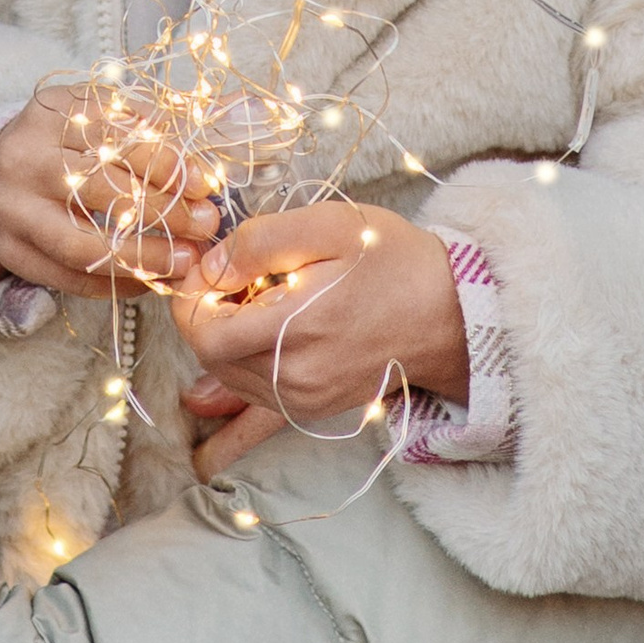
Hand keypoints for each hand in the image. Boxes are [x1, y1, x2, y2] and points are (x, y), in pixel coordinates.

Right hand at [0, 83, 225, 300]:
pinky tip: (152, 281)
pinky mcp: (12, 251)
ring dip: (145, 256)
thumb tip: (232, 116)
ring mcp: (12, 207)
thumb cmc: (66, 146)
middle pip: (103, 187)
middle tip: (207, 224)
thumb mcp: (101, 117)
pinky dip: (117, 284)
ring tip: (187, 261)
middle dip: (165, 210)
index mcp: (53, 109)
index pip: (117, 134)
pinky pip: (70, 277)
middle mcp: (24, 155)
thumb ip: (156, 121)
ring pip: (84, 242)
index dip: (169, 160)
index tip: (208, 183)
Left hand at [174, 203, 466, 477]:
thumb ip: (257, 243)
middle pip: (211, 356)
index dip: (192, 296)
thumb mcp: (326, 226)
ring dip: (225, 342)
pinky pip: (256, 409)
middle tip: (237, 278)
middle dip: (208, 315)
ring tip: (260, 303)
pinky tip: (219, 416)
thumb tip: (208, 268)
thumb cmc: (391, 261)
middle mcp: (295, 379)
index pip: (202, 332)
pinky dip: (236, 395)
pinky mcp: (313, 411)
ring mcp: (304, 402)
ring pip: (228, 378)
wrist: (451, 313)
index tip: (210, 266)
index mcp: (294, 332)